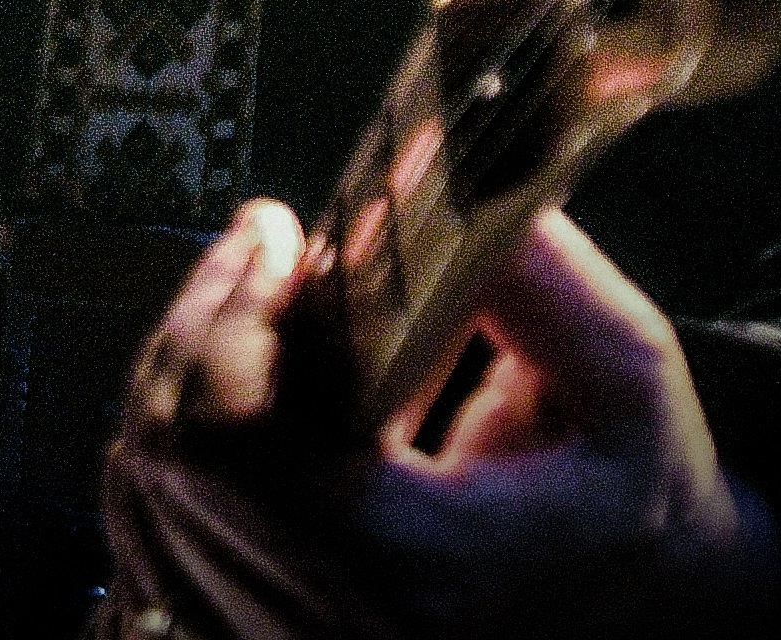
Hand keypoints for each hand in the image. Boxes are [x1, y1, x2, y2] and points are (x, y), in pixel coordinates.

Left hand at [100, 200, 777, 639]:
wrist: (628, 601)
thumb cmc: (622, 493)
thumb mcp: (629, 383)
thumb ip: (544, 287)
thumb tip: (439, 185)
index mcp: (417, 564)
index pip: (242, 443)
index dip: (236, 322)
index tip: (277, 234)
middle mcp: (328, 612)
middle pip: (176, 446)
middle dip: (208, 314)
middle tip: (262, 237)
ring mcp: (274, 624)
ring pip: (151, 469)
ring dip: (186, 354)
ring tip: (255, 284)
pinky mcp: (240, 618)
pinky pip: (155, 504)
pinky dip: (180, 415)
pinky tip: (243, 362)